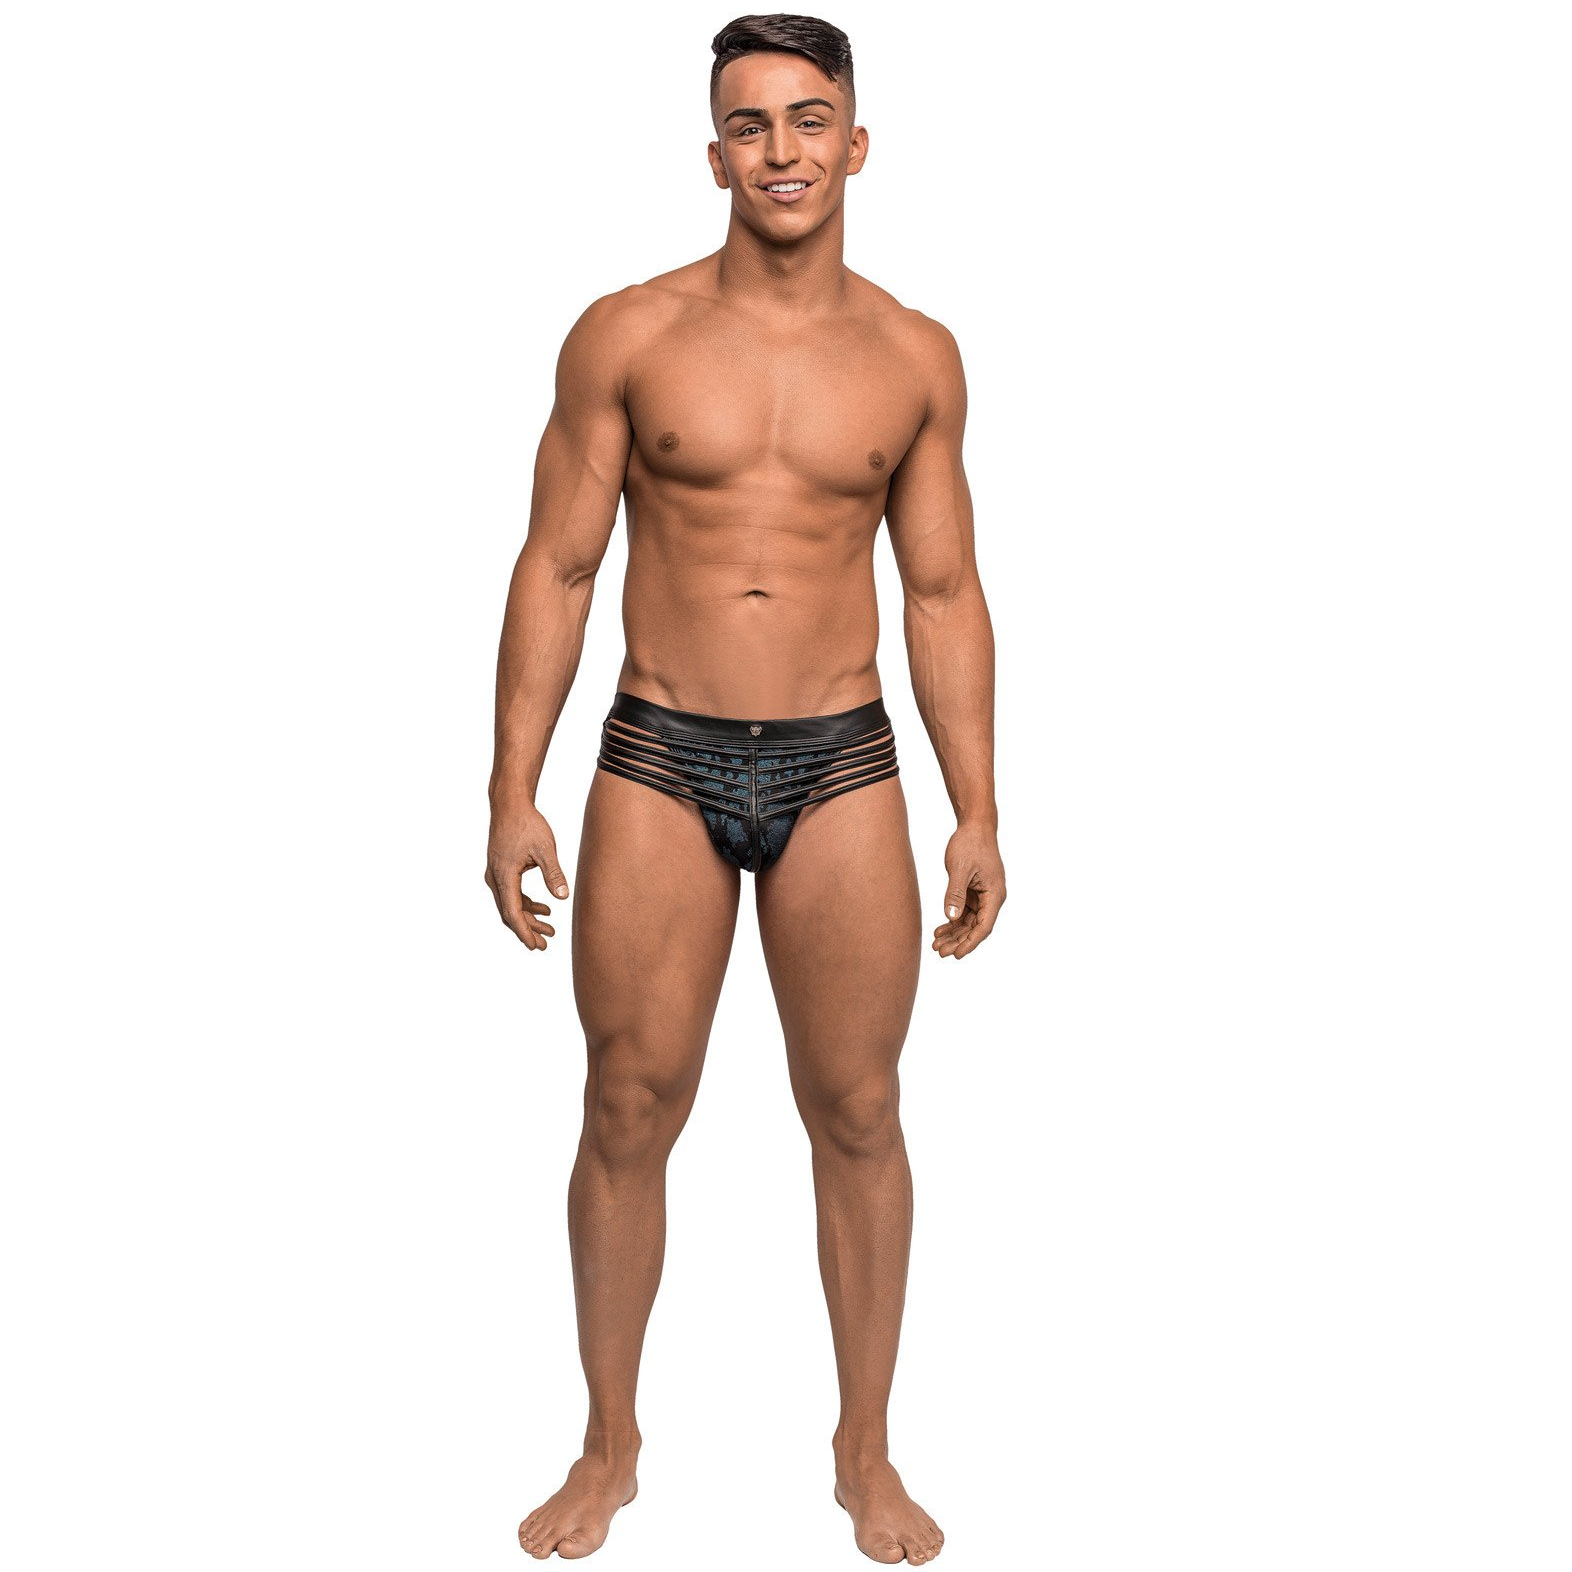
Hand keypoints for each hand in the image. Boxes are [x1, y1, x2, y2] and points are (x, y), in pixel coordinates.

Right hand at [486, 796, 570, 951]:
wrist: (510, 804)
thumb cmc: (527, 823)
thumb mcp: (545, 848)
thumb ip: (553, 873)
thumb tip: (563, 897)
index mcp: (504, 875)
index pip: (512, 912)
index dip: (524, 931)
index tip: (535, 946)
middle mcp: (495, 878)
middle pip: (510, 913)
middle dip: (527, 930)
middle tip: (545, 945)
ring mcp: (496, 874)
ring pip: (511, 904)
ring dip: (528, 918)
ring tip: (550, 929)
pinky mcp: (501, 869)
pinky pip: (511, 894)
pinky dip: (526, 904)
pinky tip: (544, 909)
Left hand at [933, 821, 1005, 958]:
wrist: (975, 826)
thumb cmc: (970, 843)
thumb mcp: (960, 868)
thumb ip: (955, 893)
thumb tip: (951, 917)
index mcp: (994, 894)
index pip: (984, 926)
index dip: (970, 942)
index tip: (956, 955)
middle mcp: (991, 898)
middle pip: (976, 928)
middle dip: (958, 941)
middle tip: (939, 952)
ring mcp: (983, 896)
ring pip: (969, 922)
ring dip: (954, 934)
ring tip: (936, 944)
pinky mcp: (974, 892)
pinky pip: (964, 912)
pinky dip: (952, 921)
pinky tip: (939, 930)